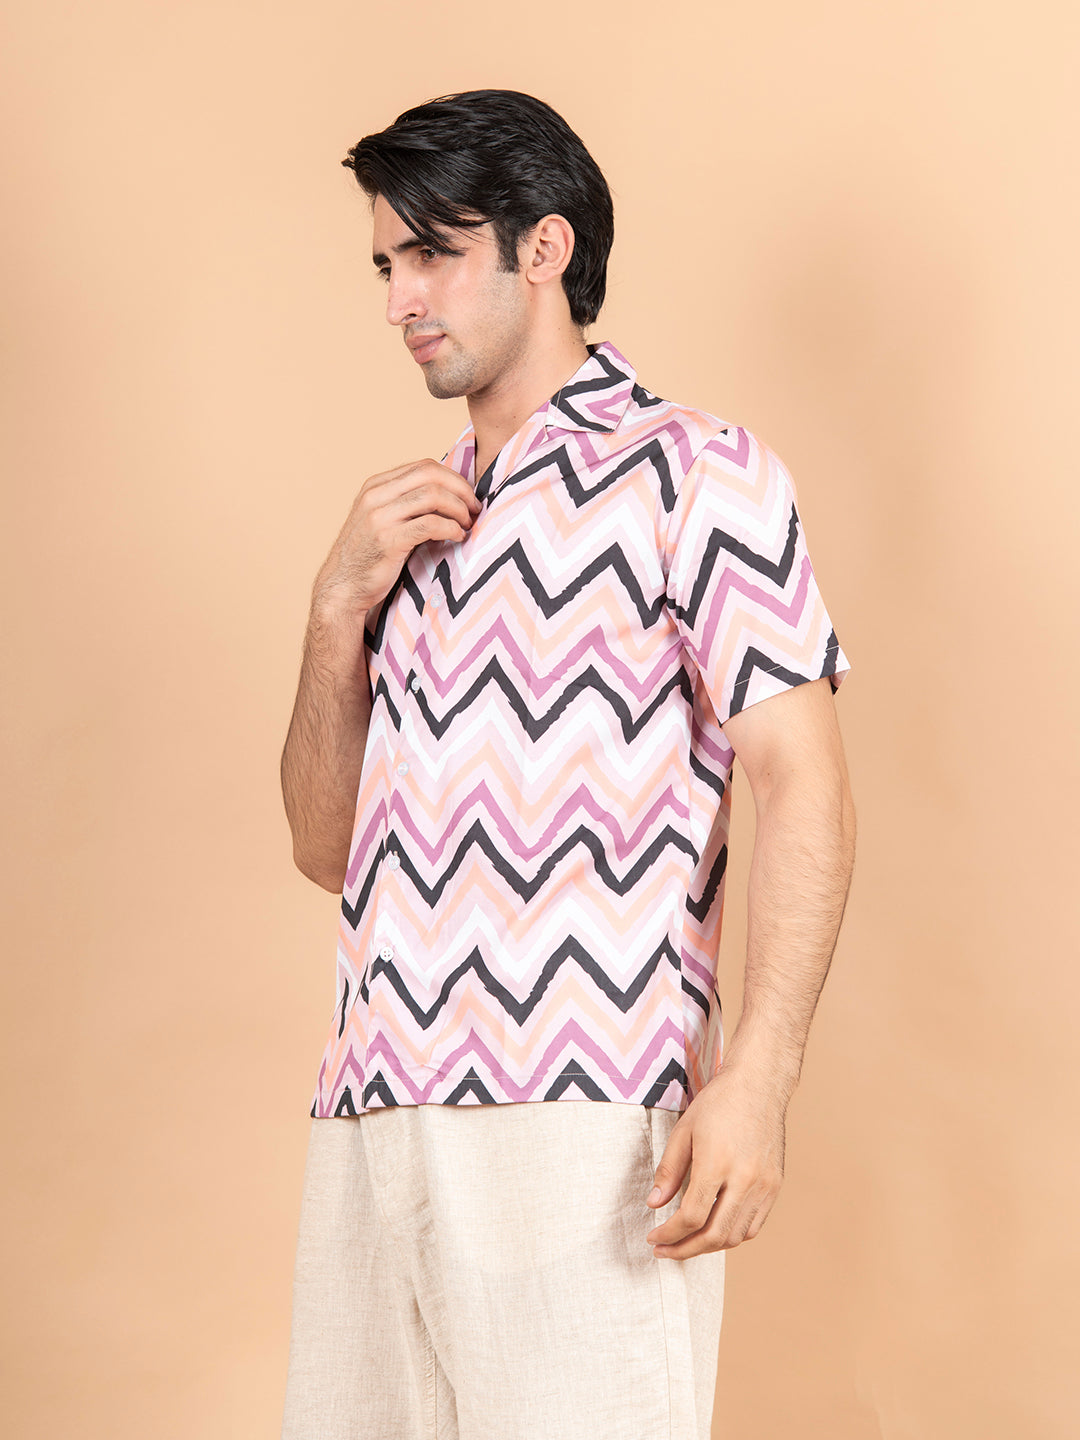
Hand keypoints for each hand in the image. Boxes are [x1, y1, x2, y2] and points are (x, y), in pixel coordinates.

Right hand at [314, 458, 481, 617]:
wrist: (343, 588)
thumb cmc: (369, 556)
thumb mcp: (381, 519)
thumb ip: (405, 503)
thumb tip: (448, 495)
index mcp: (375, 485)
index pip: (424, 466)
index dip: (453, 479)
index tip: (468, 497)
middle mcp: (375, 496)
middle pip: (431, 475)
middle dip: (461, 490)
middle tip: (475, 509)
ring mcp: (380, 517)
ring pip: (432, 496)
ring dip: (459, 509)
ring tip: (467, 524)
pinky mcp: (388, 540)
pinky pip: (430, 524)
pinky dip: (451, 528)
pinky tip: (458, 536)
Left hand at [644, 1066, 786, 1257]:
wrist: (759, 1085)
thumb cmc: (719, 1103)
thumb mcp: (684, 1131)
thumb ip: (669, 1171)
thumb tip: (655, 1204)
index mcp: (717, 1163)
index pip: (691, 1217)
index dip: (669, 1234)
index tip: (653, 1238)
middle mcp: (744, 1179)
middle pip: (714, 1235)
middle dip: (684, 1250)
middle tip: (664, 1251)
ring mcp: (764, 1185)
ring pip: (735, 1236)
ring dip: (708, 1247)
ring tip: (686, 1244)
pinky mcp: (775, 1186)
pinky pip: (753, 1226)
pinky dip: (732, 1236)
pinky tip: (714, 1231)